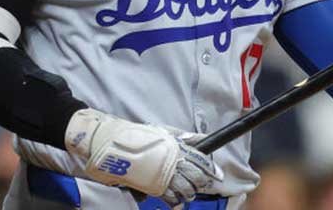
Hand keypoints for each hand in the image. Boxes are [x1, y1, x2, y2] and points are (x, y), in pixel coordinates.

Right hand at [65, 109, 222, 205]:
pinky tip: (174, 197)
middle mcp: (172, 161)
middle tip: (200, 184)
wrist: (115, 144)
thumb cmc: (140, 136)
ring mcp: (162, 175)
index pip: (201, 160)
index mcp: (177, 146)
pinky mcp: (152, 187)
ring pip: (185, 190)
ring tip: (187, 191)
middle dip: (201, 183)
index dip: (211, 170)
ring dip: (188, 192)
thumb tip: (202, 140)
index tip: (218, 175)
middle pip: (196, 177)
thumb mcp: (164, 131)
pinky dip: (174, 200)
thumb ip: (184, 137)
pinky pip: (170, 198)